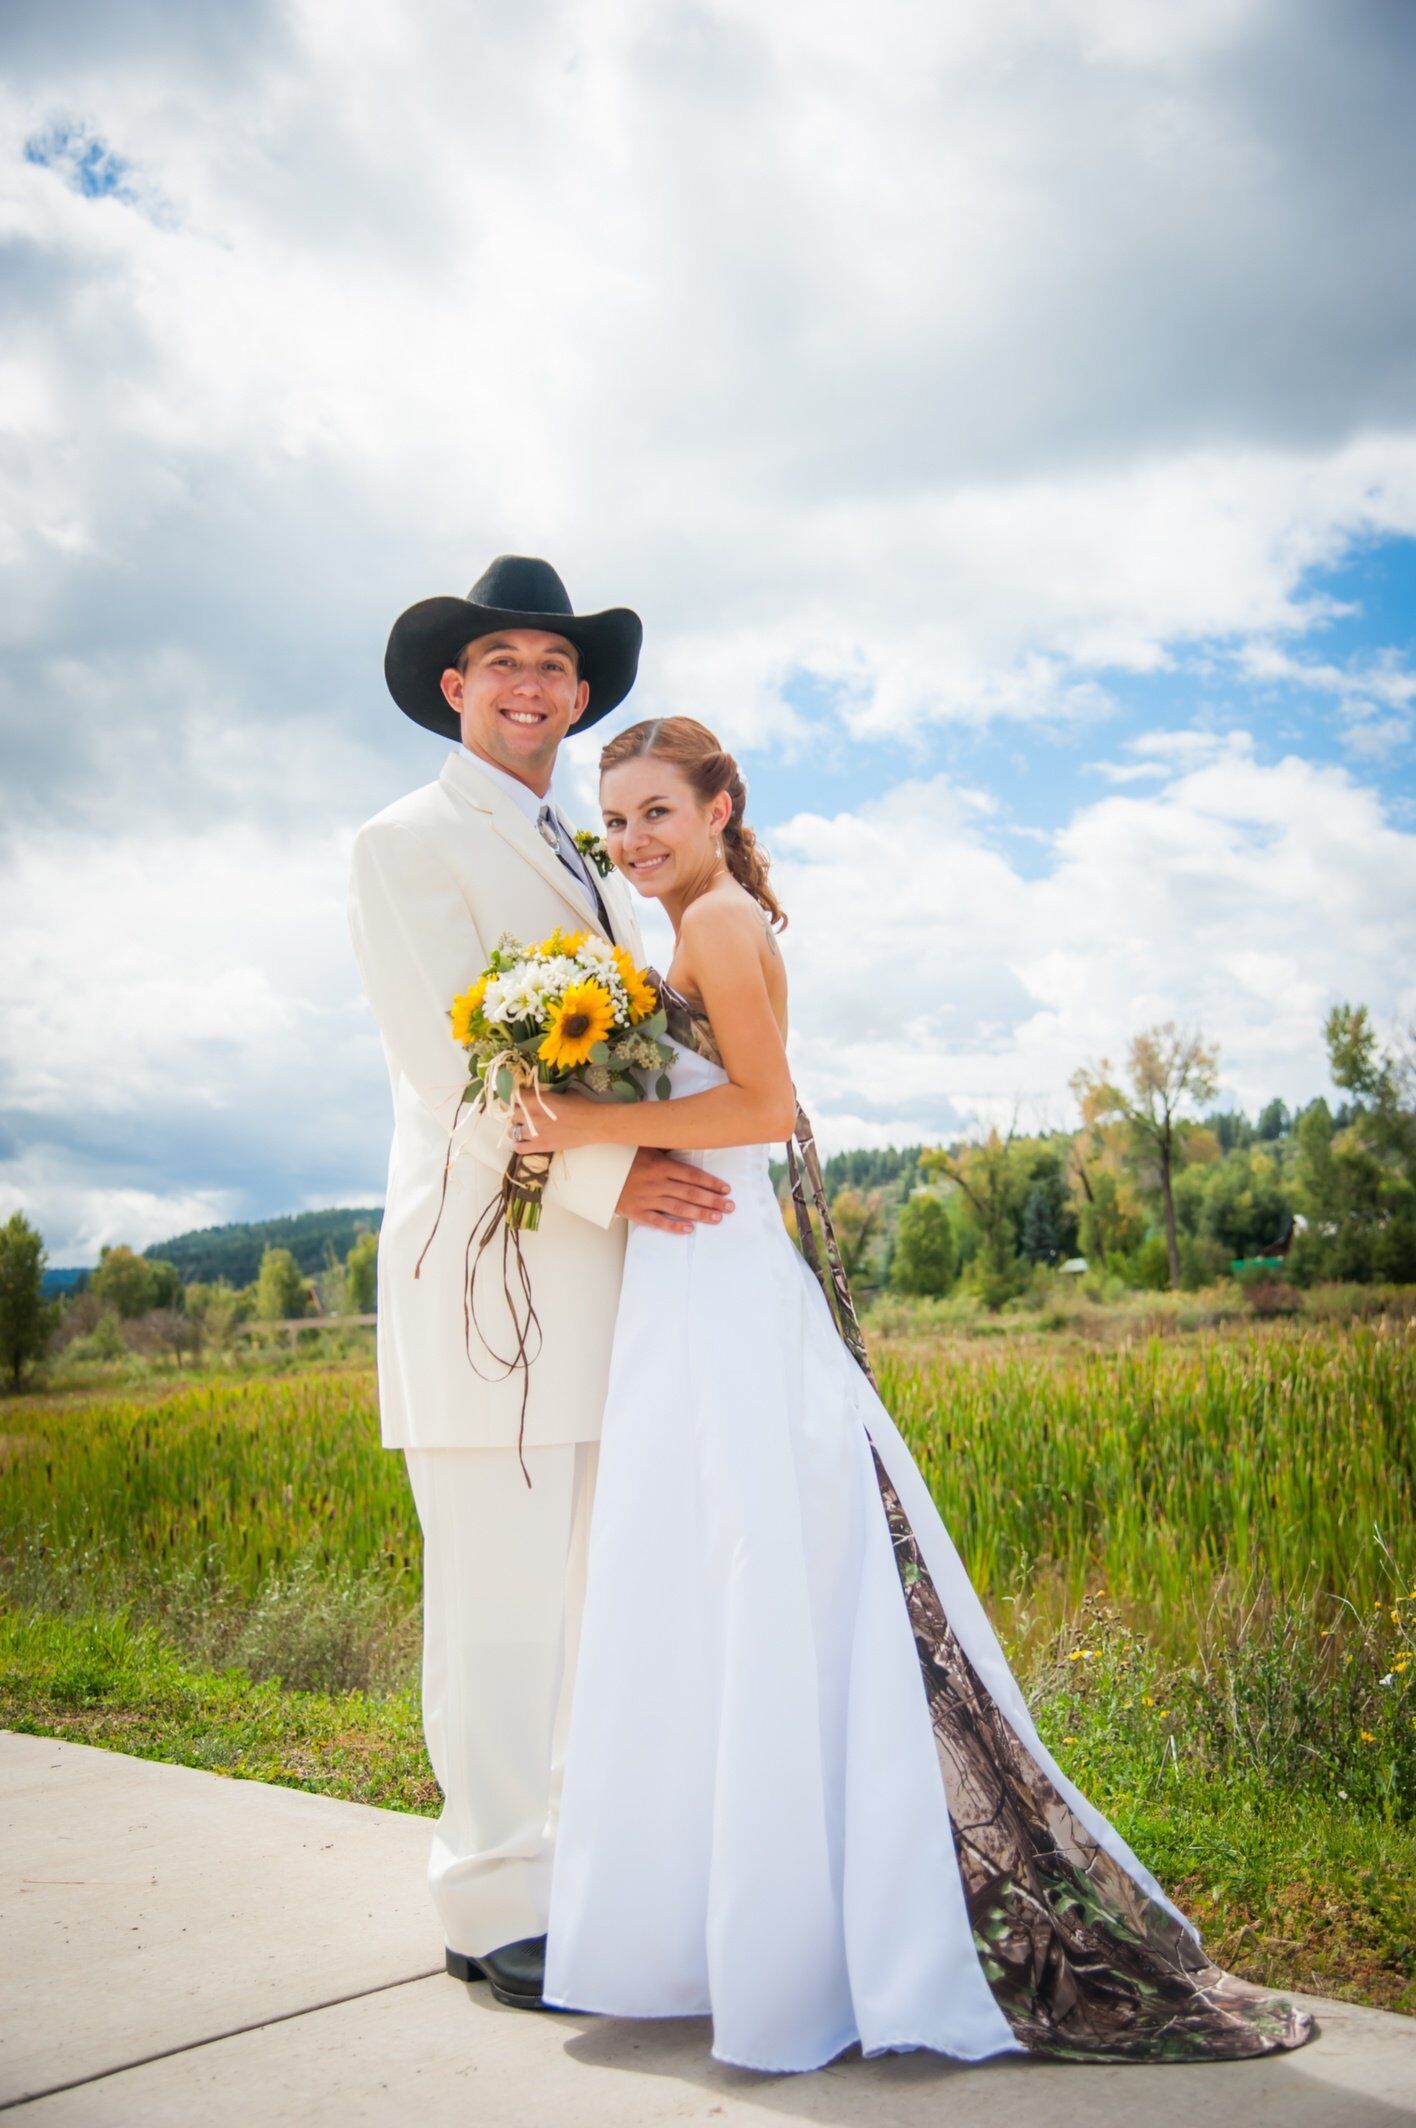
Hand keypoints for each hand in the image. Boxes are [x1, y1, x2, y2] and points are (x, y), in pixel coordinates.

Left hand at [507, 1087, 588, 1153]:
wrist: (591, 1124)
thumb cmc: (581, 1105)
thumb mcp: (565, 1092)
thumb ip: (551, 1093)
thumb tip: (550, 1093)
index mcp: (534, 1098)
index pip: (514, 1096)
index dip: (518, 1098)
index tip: (522, 1099)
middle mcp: (528, 1114)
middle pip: (511, 1114)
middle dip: (517, 1114)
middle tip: (525, 1115)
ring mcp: (532, 1132)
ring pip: (512, 1131)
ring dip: (517, 1129)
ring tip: (525, 1130)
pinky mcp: (538, 1146)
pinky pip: (519, 1148)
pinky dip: (519, 1146)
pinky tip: (526, 1143)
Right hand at [614, 1147, 734, 1234]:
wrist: (596, 1172)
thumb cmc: (624, 1157)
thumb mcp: (646, 1147)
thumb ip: (667, 1148)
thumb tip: (689, 1138)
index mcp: (661, 1165)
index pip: (692, 1175)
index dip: (711, 1182)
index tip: (726, 1189)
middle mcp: (656, 1182)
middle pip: (690, 1193)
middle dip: (712, 1201)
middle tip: (730, 1207)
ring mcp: (647, 1198)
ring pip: (678, 1208)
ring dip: (700, 1214)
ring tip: (717, 1218)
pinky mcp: (636, 1212)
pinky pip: (658, 1221)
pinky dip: (673, 1226)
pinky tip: (689, 1229)